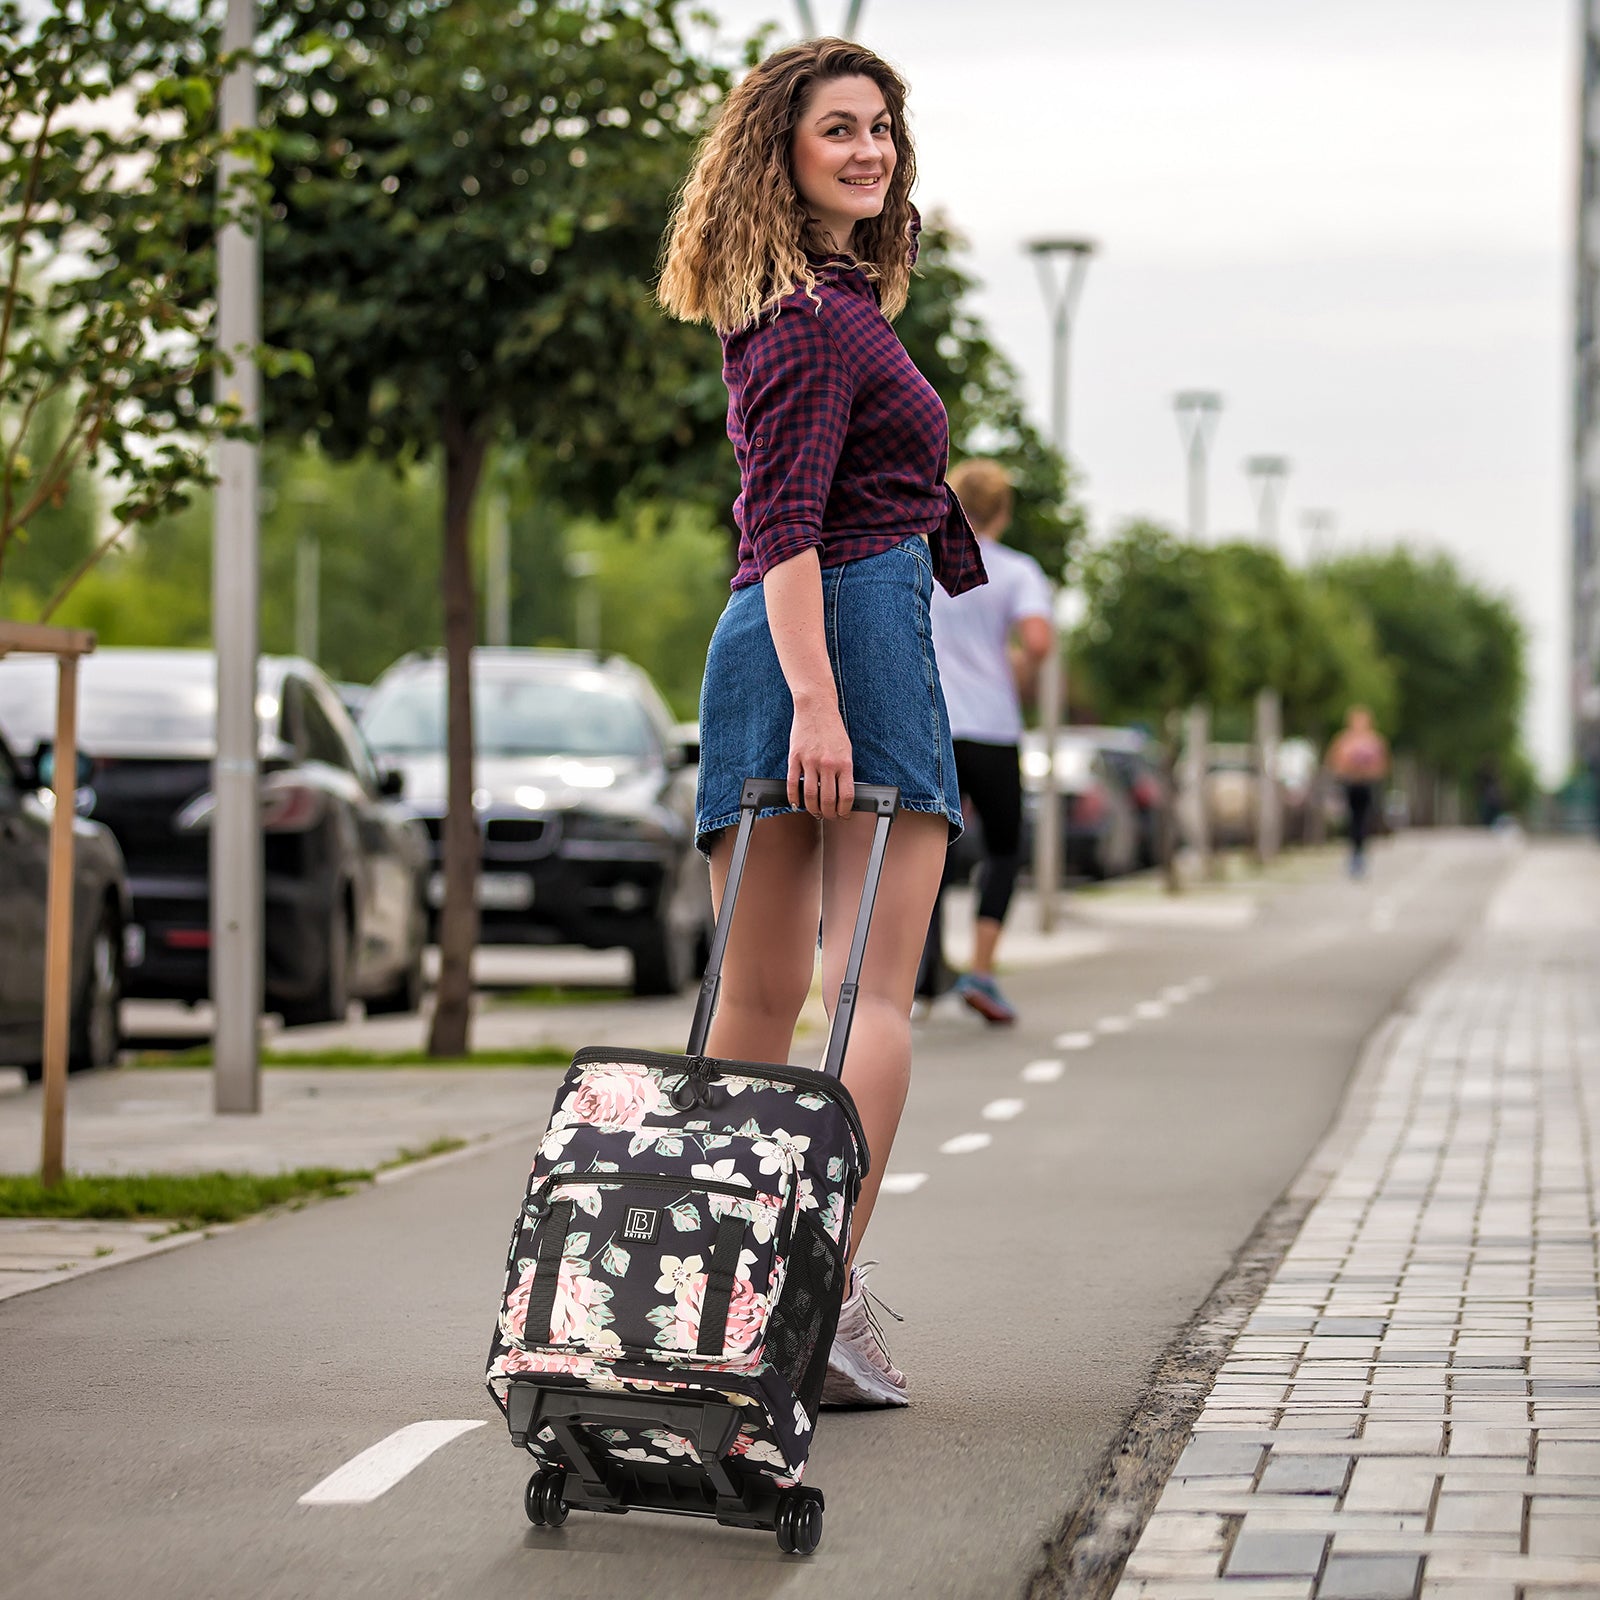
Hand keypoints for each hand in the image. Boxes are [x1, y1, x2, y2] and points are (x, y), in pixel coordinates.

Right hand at [788, 694, 853, 819]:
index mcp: (844, 762)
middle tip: (828, 816)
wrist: (816, 708)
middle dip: (829, 813)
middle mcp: (827, 764)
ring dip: (812, 809)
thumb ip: (844, 771)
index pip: (846, 795)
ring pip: (810, 795)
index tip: (843, 814)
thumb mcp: (846, 750)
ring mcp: (810, 761)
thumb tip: (842, 794)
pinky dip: (793, 798)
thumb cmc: (832, 729)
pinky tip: (796, 803)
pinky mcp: (795, 758)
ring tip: (814, 812)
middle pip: (827, 799)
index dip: (844, 810)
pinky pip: (793, 784)